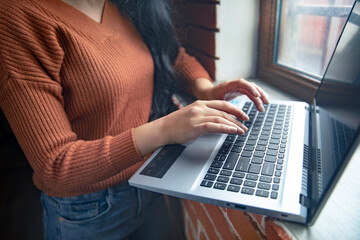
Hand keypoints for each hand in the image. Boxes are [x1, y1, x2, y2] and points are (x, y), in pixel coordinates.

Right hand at [134, 100, 248, 155]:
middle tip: (246, 123)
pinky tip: (233, 131)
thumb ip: (205, 116)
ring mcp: (197, 116)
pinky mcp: (195, 126)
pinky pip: (214, 126)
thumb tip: (218, 122)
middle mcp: (200, 108)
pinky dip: (226, 128)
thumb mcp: (192, 116)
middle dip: (238, 117)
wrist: (162, 129)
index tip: (243, 115)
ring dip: (234, 124)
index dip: (235, 109)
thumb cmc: (176, 125)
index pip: (222, 104)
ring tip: (242, 130)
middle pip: (224, 110)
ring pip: (221, 118)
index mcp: (200, 104)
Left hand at [193, 78, 269, 111]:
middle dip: (259, 93)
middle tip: (265, 102)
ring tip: (265, 104)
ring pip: (251, 89)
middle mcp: (234, 85)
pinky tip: (260, 104)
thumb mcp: (214, 103)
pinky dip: (256, 98)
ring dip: (259, 96)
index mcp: (227, 85)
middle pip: (250, 85)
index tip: (256, 95)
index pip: (241, 83)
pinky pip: (249, 93)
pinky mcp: (238, 91)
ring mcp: (237, 87)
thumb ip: (223, 108)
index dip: (250, 88)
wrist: (205, 93)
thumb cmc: (208, 97)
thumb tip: (233, 116)